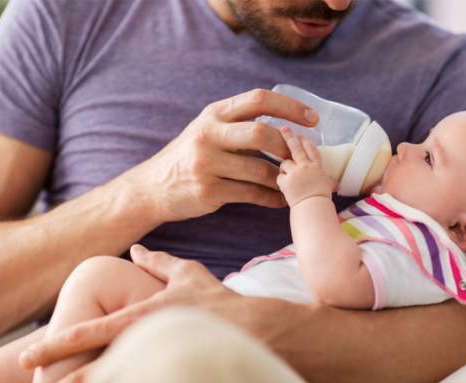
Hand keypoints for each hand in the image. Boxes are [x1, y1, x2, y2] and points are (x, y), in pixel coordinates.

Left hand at [13, 245, 237, 382]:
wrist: (262, 332)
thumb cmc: (222, 303)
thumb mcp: (189, 274)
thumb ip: (158, 262)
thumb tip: (135, 248)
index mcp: (144, 316)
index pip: (92, 332)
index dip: (56, 344)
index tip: (26, 357)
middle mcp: (146, 345)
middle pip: (92, 375)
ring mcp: (161, 372)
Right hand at [125, 89, 319, 223]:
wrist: (152, 188)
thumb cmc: (190, 157)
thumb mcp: (208, 130)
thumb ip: (239, 126)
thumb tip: (288, 127)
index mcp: (213, 114)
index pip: (258, 99)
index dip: (290, 106)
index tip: (313, 118)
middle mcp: (208, 134)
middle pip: (261, 134)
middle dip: (287, 147)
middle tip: (302, 158)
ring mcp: (206, 164)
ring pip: (260, 170)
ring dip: (283, 178)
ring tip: (295, 183)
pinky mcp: (208, 191)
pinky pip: (252, 194)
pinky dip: (272, 198)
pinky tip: (280, 200)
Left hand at [277, 127, 338, 207]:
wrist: (313, 208)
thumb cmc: (322, 200)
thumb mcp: (328, 187)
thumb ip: (329, 183)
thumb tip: (336, 185)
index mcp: (317, 166)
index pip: (311, 149)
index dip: (305, 141)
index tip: (300, 136)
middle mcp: (306, 166)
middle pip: (296, 148)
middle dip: (289, 137)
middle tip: (284, 129)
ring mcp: (294, 172)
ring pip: (285, 163)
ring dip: (285, 167)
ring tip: (289, 176)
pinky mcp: (285, 181)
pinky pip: (279, 177)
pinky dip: (281, 181)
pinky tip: (286, 187)